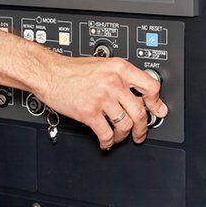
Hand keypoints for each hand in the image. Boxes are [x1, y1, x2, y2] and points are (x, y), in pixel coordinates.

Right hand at [36, 55, 167, 148]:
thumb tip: (135, 93)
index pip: (150, 86)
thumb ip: (120, 77)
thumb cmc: (70, 70)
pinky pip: (106, 133)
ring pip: (124, 125)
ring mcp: (102, 98)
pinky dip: (108, 142)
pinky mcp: (89, 112)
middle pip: (139, 112)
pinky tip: (105, 142)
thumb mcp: (102, 65)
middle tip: (140, 133)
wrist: (48, 73)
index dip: (156, 102)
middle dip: (142, 128)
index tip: (157, 111)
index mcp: (119, 68)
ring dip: (123, 136)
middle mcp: (113, 82)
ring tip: (118, 137)